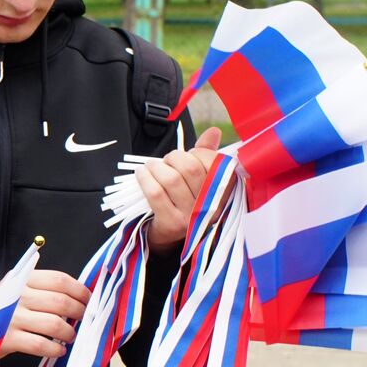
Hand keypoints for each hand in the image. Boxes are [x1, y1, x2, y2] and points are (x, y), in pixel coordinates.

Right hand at [0, 269, 90, 359]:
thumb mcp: (15, 289)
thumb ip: (41, 288)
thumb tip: (80, 297)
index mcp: (23, 279)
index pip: (60, 280)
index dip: (81, 291)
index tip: (90, 300)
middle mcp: (18, 295)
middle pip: (61, 302)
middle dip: (80, 313)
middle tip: (84, 320)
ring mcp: (12, 317)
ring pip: (55, 324)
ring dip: (69, 333)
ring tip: (70, 337)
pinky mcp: (8, 338)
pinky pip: (41, 344)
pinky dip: (55, 349)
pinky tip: (58, 350)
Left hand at [136, 126, 223, 254]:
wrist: (172, 234)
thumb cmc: (187, 200)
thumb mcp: (200, 178)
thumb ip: (206, 154)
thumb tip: (214, 132)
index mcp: (225, 190)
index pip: (214, 162)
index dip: (196, 152)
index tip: (186, 155)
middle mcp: (212, 205)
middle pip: (190, 168)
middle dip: (173, 157)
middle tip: (166, 160)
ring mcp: (192, 217)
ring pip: (171, 179)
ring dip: (156, 167)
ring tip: (151, 166)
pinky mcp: (172, 223)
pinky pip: (155, 193)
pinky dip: (145, 179)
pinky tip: (141, 174)